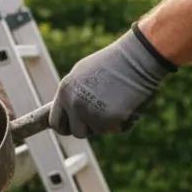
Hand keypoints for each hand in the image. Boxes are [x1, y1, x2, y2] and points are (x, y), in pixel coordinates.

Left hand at [49, 24, 175, 137]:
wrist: (136, 58)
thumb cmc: (110, 63)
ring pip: (99, 131)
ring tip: (116, 99)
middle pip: (77, 132)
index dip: (65, 127)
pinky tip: (126, 102)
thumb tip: (60, 112)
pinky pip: (116, 129)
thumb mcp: (80, 74)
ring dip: (107, 122)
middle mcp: (75, 105)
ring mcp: (93, 114)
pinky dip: (123, 121)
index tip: (73, 127)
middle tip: (100, 114)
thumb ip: (70, 95)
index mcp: (65, 92)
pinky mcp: (113, 121)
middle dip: (88, 127)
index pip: (55, 122)